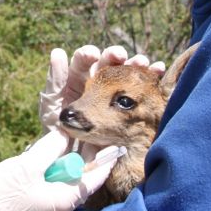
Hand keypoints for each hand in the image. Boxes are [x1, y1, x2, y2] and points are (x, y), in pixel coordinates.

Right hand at [0, 128, 116, 210]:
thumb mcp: (28, 165)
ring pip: (62, 183)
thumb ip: (50, 148)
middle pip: (78, 179)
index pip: (93, 178)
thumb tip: (64, 134)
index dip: (103, 159)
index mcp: (64, 201)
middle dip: (78, 156)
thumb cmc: (0, 195)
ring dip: (59, 164)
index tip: (112, 143)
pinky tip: (36, 162)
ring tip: (53, 144)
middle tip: (78, 134)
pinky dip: (47, 174)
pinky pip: (49, 190)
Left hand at [38, 45, 164, 130]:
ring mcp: (114, 94)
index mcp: (77, 78)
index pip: (84, 60)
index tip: (94, 54)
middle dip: (116, 56)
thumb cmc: (57, 130)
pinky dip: (151, 78)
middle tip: (121, 56)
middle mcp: (97, 81)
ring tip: (144, 63)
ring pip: (126, 73)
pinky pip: (140, 91)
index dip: (88, 54)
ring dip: (136, 64)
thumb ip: (55, 80)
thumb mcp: (52, 105)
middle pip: (108, 63)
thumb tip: (58, 52)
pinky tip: (158, 72)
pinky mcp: (127, 108)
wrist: (71, 158)